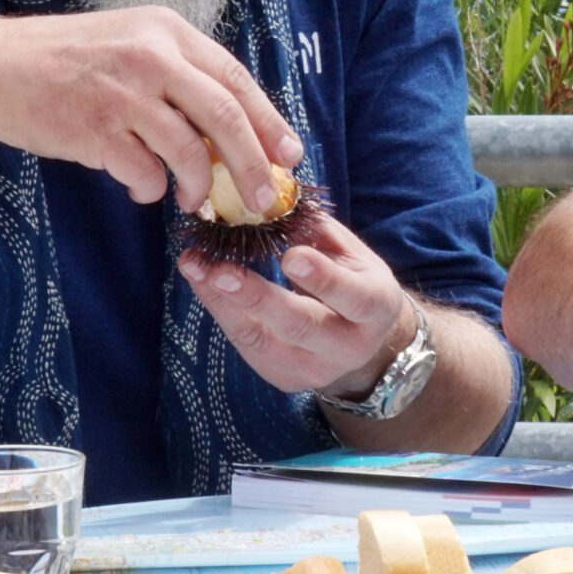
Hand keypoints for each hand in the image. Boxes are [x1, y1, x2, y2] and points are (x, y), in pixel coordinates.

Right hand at [0, 8, 302, 212]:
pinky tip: (139, 184)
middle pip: (225, 116)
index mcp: (166, 31)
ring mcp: (123, 93)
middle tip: (266, 199)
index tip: (290, 154)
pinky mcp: (95, 129)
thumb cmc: (66, 60)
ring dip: (199, 185)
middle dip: (253, 164)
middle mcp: (151, 56)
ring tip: (195, 200)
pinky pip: (144, 173)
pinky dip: (150, 188)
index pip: (235, 78)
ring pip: (188, 151)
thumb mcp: (130, 42)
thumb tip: (233, 127)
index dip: (269, 121)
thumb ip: (179, 74)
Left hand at [179, 212, 412, 397]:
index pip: (353, 297)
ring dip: (223, 302)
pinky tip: (201, 281)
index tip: (291, 256)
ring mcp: (314, 369)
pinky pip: (246, 345)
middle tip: (221, 271)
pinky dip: (220, 310)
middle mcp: (350, 347)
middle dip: (257, 297)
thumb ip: (315, 230)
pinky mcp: (283, 377)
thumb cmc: (354, 280)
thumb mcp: (349, 252)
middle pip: (301, 325)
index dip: (323, 278)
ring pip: (263, 339)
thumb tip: (270, 196)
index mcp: (377, 308)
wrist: (362, 339)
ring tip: (195, 268)